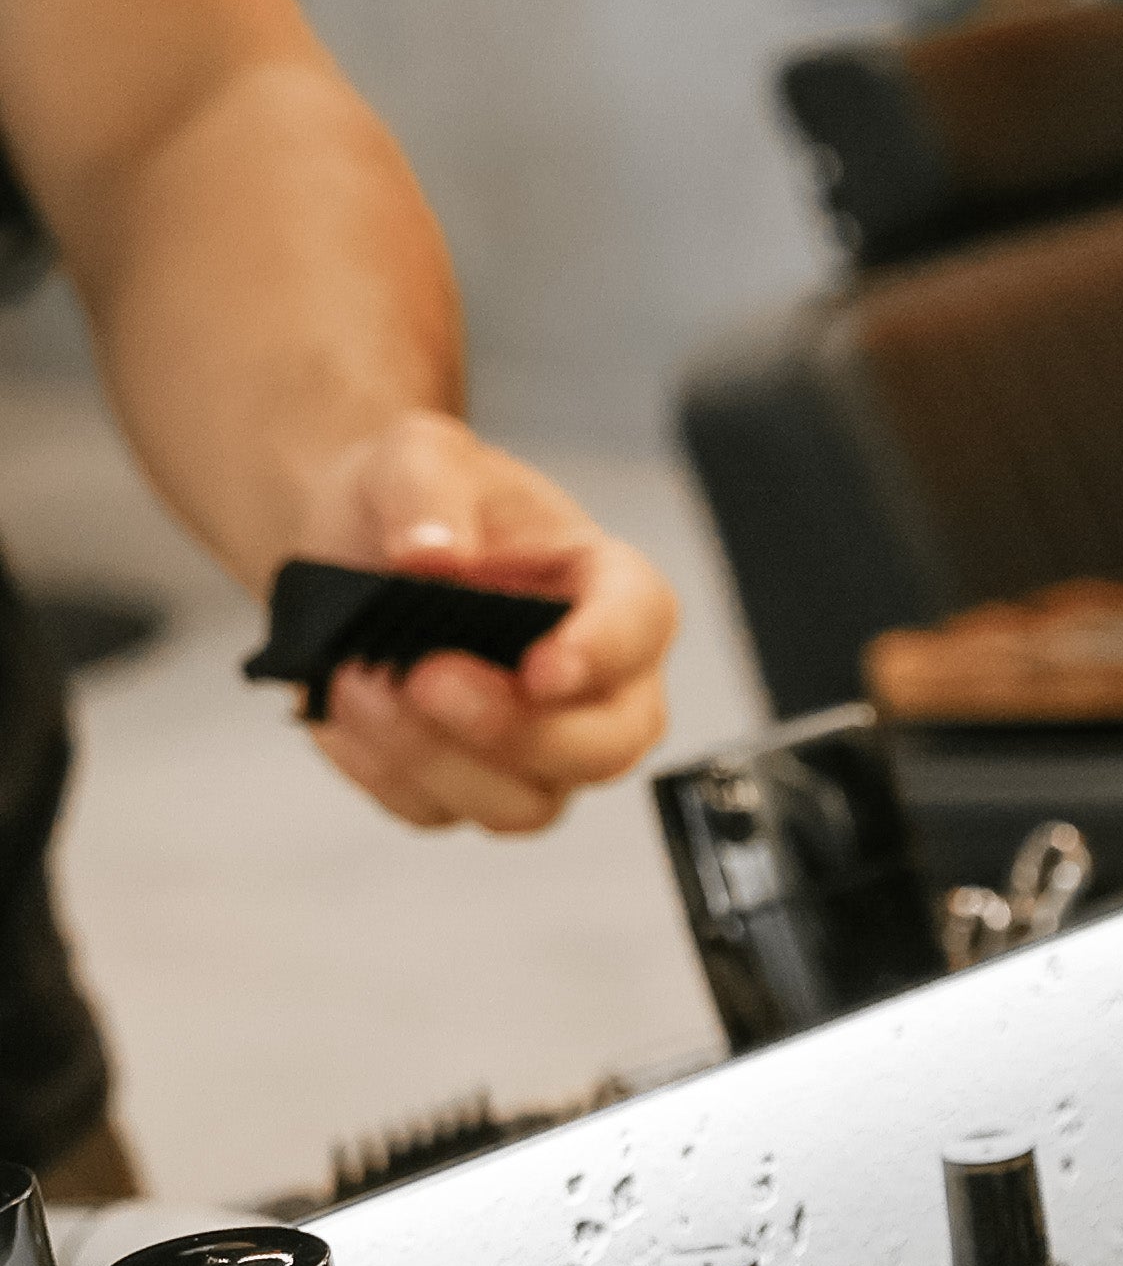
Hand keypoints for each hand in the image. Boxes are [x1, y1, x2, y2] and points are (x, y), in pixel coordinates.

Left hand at [293, 411, 675, 833]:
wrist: (356, 546)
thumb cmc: (420, 503)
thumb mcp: (418, 453)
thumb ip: (428, 489)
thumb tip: (431, 557)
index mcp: (609, 593)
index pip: (641, 627)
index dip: (603, 655)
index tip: (542, 667)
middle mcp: (597, 689)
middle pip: (605, 749)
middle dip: (515, 731)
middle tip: (424, 677)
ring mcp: (543, 752)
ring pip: (524, 804)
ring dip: (433, 756)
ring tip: (355, 680)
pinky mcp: (474, 787)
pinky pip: (439, 811)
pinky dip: (378, 767)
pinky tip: (340, 707)